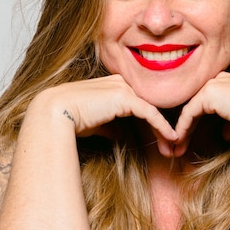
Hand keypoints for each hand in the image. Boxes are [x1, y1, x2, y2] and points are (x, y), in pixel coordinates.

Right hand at [28, 75, 177, 156]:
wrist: (54, 113)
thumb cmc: (70, 119)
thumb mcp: (95, 123)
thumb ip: (110, 125)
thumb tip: (120, 134)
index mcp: (112, 85)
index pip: (139, 104)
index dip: (151, 122)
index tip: (160, 140)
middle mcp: (120, 83)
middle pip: (148, 106)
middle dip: (161, 127)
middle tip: (172, 145)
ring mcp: (123, 88)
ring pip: (152, 110)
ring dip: (164, 129)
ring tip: (174, 146)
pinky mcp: (126, 97)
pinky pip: (150, 113)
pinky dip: (162, 126)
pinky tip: (171, 138)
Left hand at [172, 72, 229, 156]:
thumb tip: (224, 134)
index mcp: (229, 82)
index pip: (205, 101)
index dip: (195, 120)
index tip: (190, 138)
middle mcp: (219, 79)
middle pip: (194, 103)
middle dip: (185, 125)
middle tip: (177, 145)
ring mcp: (213, 84)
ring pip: (189, 108)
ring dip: (181, 129)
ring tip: (175, 147)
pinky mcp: (209, 93)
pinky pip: (189, 113)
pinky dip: (182, 128)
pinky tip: (179, 141)